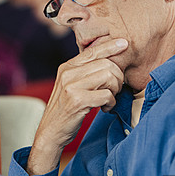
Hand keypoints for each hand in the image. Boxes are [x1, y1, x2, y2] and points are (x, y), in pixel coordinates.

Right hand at [28, 39, 126, 174]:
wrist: (50, 131)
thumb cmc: (65, 110)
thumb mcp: (71, 86)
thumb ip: (85, 73)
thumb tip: (109, 63)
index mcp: (67, 67)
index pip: (92, 51)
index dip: (110, 46)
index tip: (124, 43)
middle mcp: (68, 73)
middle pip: (106, 64)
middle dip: (117, 78)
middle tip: (114, 90)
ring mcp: (71, 86)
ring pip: (108, 77)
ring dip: (115, 90)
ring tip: (109, 99)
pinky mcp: (77, 100)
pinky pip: (107, 95)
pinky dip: (111, 103)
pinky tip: (104, 108)